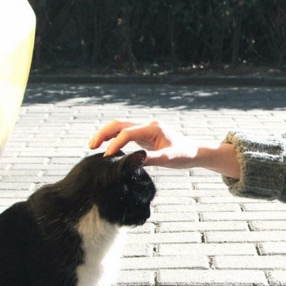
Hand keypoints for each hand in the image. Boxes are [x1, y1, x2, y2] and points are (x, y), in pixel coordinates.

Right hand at [88, 119, 239, 176]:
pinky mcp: (143, 135)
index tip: (107, 157)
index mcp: (153, 128)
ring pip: (120, 127)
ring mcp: (145, 129)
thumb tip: (132, 161)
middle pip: (120, 124)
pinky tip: (105, 147)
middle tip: (91, 146)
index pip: (128, 133)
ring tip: (93, 146)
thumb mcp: (169, 159)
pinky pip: (124, 133)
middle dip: (104, 133)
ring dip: (106, 134)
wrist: (194, 152)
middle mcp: (148, 125)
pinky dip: (113, 138)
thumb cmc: (184, 155)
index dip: (116, 143)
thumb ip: (150, 159)